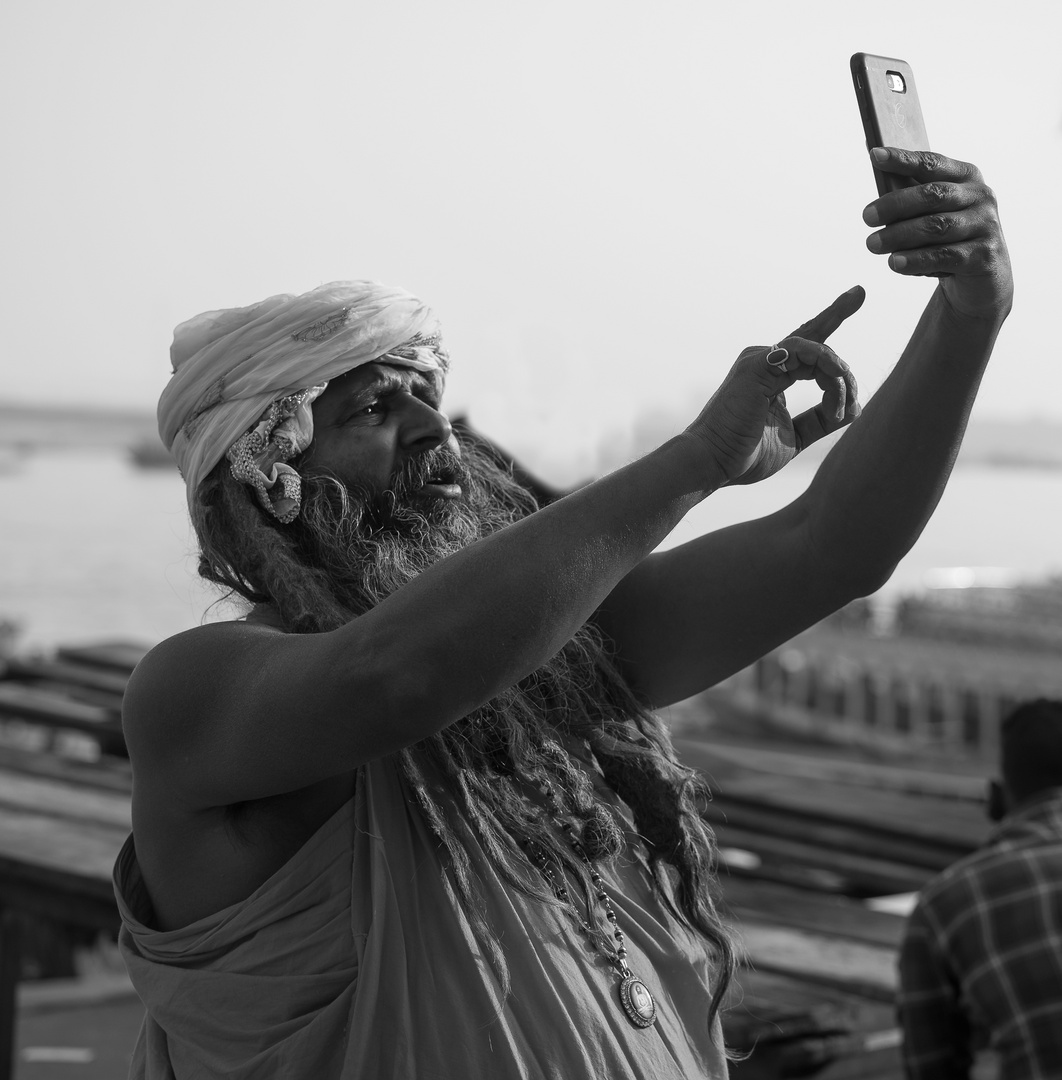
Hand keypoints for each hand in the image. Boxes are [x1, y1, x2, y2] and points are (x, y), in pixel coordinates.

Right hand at [687, 287, 863, 485]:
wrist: (712, 463)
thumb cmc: (744, 453)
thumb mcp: (795, 436)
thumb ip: (821, 420)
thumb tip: (855, 407)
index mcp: (772, 376)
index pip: (807, 351)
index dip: (829, 335)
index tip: (852, 320)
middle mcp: (765, 362)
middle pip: (810, 334)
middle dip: (836, 311)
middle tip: (859, 292)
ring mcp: (759, 361)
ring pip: (814, 348)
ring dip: (838, 374)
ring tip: (845, 402)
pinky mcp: (755, 366)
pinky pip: (799, 349)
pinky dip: (824, 364)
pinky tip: (836, 382)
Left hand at [864, 148, 1012, 321]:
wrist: (980, 276)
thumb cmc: (947, 237)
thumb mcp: (931, 212)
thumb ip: (908, 190)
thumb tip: (875, 157)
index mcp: (966, 177)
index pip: (932, 163)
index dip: (903, 159)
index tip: (875, 155)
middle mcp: (980, 196)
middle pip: (933, 194)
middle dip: (896, 204)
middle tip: (867, 216)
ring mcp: (986, 225)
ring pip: (937, 227)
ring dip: (900, 235)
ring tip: (873, 244)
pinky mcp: (984, 256)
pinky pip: (944, 256)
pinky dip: (915, 260)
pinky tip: (895, 263)